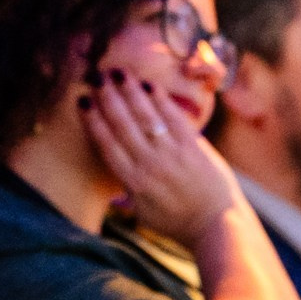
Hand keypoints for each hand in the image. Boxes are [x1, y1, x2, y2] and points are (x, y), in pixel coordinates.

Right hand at [80, 70, 242, 247]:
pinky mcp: (194, 146)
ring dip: (130, 92)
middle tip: (97, 77)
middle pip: (123, 125)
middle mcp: (150, 164)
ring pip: (145, 116)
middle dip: (108, 98)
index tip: (83, 100)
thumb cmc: (178, 224)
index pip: (107, 145)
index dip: (93, 120)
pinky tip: (149, 85)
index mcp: (133, 182)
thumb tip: (114, 180)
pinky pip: (173, 117)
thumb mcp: (144, 214)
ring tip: (118, 73)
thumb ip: (128, 193)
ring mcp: (172, 154)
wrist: (218, 226)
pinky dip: (160, 100)